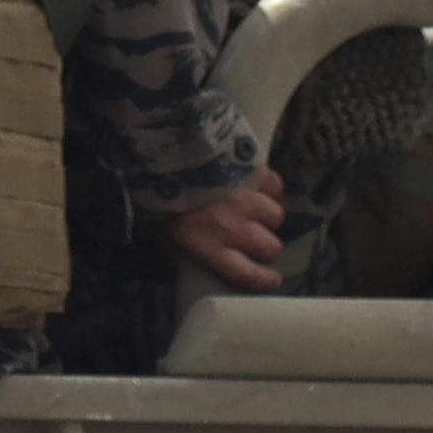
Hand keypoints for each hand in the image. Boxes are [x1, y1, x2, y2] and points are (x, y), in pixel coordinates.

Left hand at [155, 172, 290, 292]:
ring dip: (266, 215)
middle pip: (270, 248)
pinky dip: (268, 187)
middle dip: (266, 246)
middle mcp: (234, 228)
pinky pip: (275, 186)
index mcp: (210, 247)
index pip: (248, 275)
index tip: (272, 279)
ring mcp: (248, 200)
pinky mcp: (254, 173)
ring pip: (275, 217)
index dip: (264, 280)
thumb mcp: (160, 230)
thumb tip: (189, 254)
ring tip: (253, 208)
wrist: (164, 152)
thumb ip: (181, 246)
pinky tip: (256, 184)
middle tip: (256, 239)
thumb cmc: (157, 195)